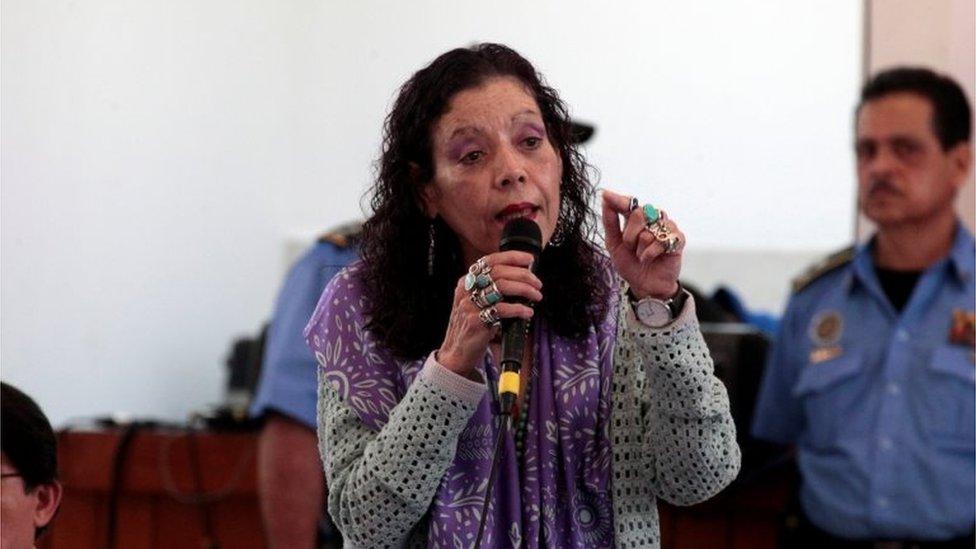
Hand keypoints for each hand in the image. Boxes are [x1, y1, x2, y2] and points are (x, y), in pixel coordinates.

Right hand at [436, 251, 541, 376]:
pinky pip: (502, 310)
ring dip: (524, 289)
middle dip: (523, 275)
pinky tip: (527, 312)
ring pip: (501, 287)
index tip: (529, 259)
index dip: (511, 257)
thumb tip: (522, 278)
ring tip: (536, 296)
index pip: (489, 260)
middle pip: (499, 272)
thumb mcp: (475, 302)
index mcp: (466, 282)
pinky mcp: (475, 320)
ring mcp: (469, 305)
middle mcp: (466, 290)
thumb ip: (491, 289)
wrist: (456, 352)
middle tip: (537, 283)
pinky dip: (519, 309)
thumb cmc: (472, 326)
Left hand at [601, 189, 683, 299]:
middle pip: (639, 214)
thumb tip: (605, 199)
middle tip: (630, 247)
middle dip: (630, 235)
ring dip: (640, 247)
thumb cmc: (630, 264)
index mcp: (636, 219)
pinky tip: (649, 258)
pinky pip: (661, 241)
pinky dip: (651, 253)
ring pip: (649, 230)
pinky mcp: (678, 240)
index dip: (618, 199)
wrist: (645, 285)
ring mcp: (666, 228)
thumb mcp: (614, 244)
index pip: (628, 204)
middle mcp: (653, 220)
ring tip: (641, 256)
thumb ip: (610, 222)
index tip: (606, 194)